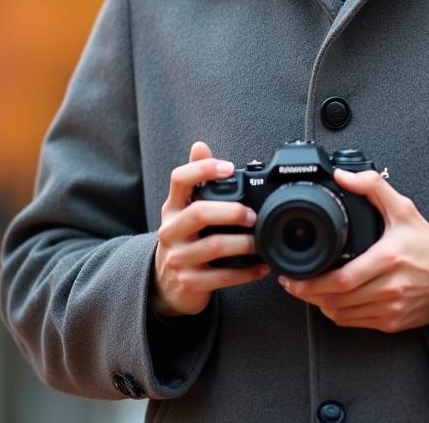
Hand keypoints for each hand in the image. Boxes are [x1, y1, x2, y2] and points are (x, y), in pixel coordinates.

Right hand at [151, 141, 269, 317]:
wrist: (166, 284)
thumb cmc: (184, 237)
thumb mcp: (184, 208)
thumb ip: (195, 178)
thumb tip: (199, 145)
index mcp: (172, 207)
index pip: (179, 179)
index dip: (203, 169)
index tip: (229, 168)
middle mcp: (171, 231)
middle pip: (199, 213)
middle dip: (232, 211)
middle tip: (253, 215)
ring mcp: (178, 258)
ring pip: (214, 246)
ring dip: (244, 243)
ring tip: (261, 240)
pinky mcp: (189, 282)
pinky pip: (222, 277)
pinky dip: (246, 272)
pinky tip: (261, 266)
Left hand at [277, 168, 428, 332]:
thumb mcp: (404, 210)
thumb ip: (373, 187)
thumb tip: (344, 177)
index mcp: (388, 259)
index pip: (342, 280)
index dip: (312, 283)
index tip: (295, 278)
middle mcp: (389, 287)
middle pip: (337, 300)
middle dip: (309, 294)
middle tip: (294, 285)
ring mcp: (391, 308)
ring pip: (343, 315)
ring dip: (322, 305)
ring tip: (310, 292)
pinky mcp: (393, 322)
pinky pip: (356, 323)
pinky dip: (339, 315)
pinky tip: (333, 302)